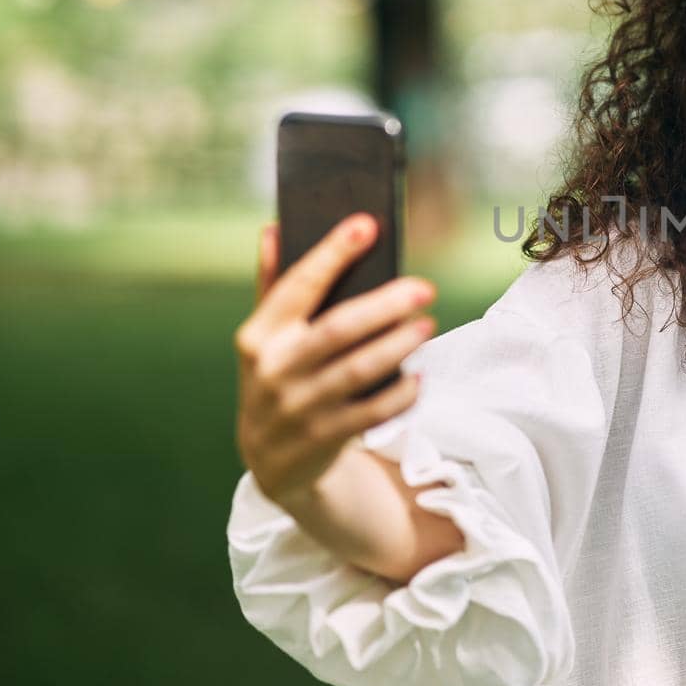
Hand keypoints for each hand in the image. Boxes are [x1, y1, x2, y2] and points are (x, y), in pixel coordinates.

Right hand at [233, 214, 437, 509]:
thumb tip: (273, 229)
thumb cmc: (276, 379)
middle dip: (385, 305)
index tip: (365, 225)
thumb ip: (271, 285)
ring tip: (426, 325)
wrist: (269, 460)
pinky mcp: (323, 438)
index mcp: (258, 336)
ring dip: (398, 346)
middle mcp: (274, 370)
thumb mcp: (265, 338)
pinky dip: (400, 394)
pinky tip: (419, 376)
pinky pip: (372, 412)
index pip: (297, 286)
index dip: (331, 254)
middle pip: (337, 329)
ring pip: (358, 370)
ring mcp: (298, 407)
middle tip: (424, 289)